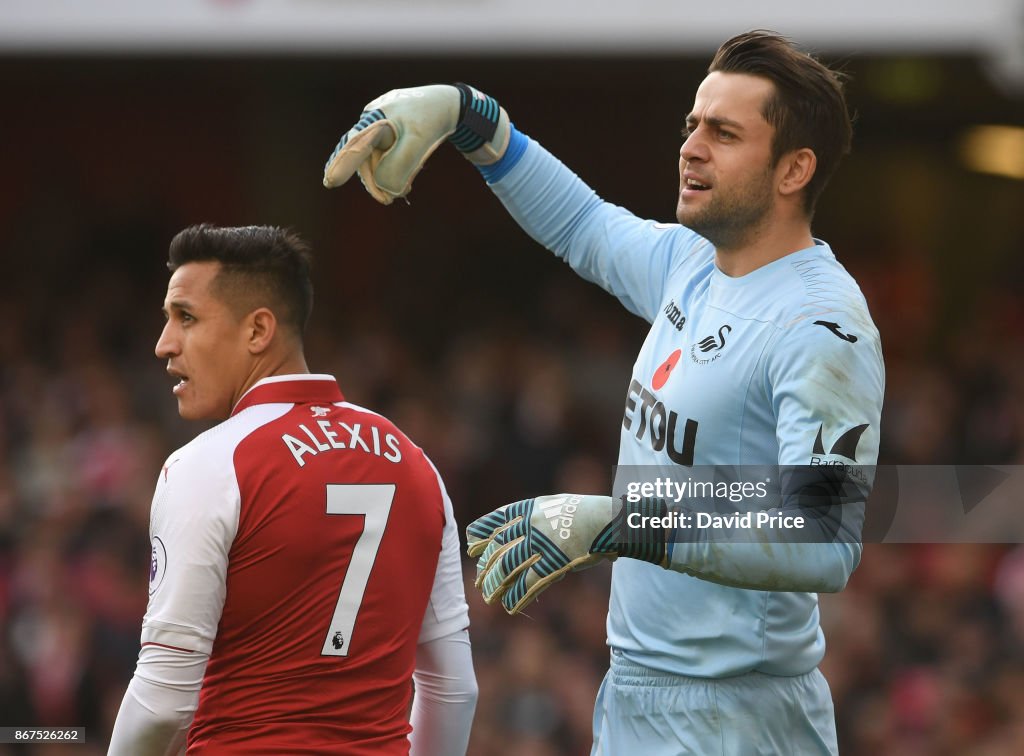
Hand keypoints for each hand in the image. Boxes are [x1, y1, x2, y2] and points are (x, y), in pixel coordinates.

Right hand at [322, 83, 509, 204]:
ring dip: (387, 177)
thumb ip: (400, 164)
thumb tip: (385, 188)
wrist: (452, 105)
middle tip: (387, 201)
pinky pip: (386, 157)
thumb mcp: (419, 141)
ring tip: (406, 190)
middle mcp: (372, 121)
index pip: (355, 145)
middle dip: (375, 181)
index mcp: (375, 117)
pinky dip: (394, 171)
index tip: (330, 181)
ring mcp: (380, 127)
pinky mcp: (390, 134)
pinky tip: (406, 183)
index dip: (342, 164)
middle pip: (364, 157)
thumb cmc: (433, 118)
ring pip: (376, 159)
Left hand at [466, 494, 666, 613]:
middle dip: (486, 567)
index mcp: (530, 510)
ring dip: (495, 585)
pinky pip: (530, 584)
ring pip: (508, 569)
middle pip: (498, 549)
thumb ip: (535, 515)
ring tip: (488, 597)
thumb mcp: (556, 505)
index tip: (471, 546)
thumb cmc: (587, 513)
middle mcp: (531, 526)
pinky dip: (517, 597)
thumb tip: (517, 525)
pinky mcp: (555, 564)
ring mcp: (542, 545)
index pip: (495, 521)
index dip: (480, 535)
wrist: (612, 520)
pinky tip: (510, 606)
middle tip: (479, 580)